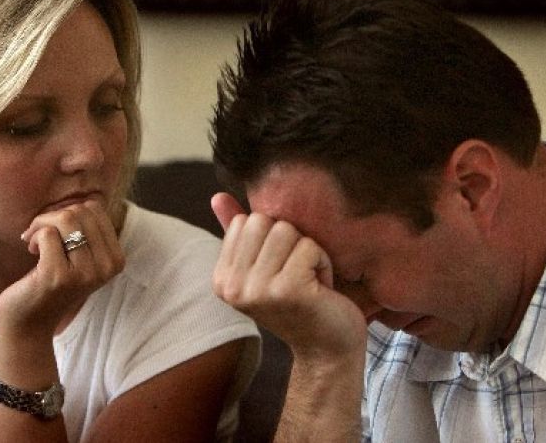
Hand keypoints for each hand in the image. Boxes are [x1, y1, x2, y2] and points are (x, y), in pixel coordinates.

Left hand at [0, 199, 124, 341]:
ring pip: (65, 218)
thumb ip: (89, 230)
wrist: (29, 322)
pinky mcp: (59, 276)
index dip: (70, 212)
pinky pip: (47, 234)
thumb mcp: (80, 256)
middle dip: (53, 216)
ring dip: (42, 224)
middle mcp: (106, 267)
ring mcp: (85, 273)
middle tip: (41, 235)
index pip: (95, 208)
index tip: (57, 231)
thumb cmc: (51, 282)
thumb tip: (90, 200)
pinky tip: (32, 252)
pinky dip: (34, 237)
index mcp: (115, 259)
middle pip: (80, 210)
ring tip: (35, 240)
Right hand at [211, 193, 366, 359]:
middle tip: (297, 274)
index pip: (244, 221)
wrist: (328, 349)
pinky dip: (323, 263)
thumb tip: (217, 196)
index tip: (281, 269)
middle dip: (290, 240)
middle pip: (263, 221)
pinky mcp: (287, 291)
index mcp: (222, 279)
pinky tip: (320, 288)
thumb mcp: (266, 265)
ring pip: (286, 230)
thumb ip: (240, 233)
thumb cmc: (300, 302)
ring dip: (308, 251)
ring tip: (309, 280)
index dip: (272, 237)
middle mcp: (233, 287)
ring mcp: (258, 290)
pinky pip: (309, 246)